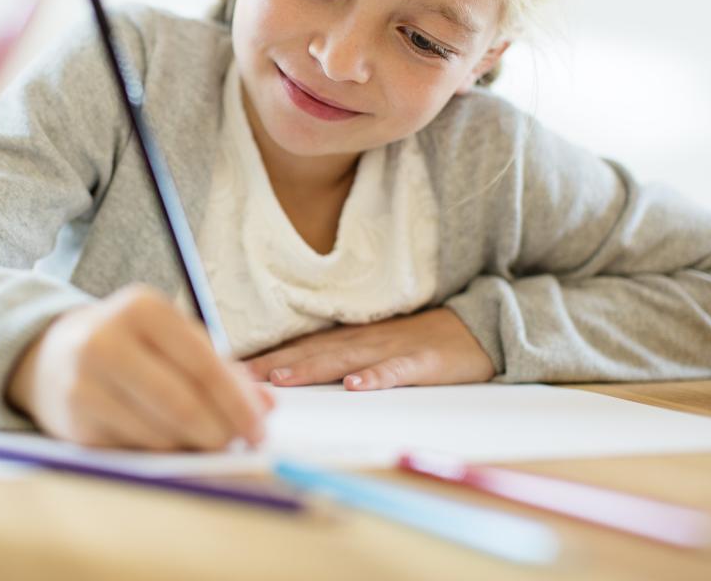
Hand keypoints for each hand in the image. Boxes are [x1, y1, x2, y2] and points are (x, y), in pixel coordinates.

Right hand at [7, 283, 273, 450]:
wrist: (54, 355)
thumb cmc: (132, 345)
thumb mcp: (172, 339)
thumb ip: (222, 368)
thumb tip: (266, 407)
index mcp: (142, 307)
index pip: (203, 363)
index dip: (238, 403)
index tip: (259, 429)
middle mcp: (107, 339)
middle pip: (183, 403)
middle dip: (220, 432)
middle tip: (238, 445)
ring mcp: (85, 382)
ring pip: (160, 433)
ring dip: (193, 447)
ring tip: (206, 442)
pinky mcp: (75, 421)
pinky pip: (135, 450)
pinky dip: (162, 454)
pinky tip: (170, 444)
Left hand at [243, 308, 493, 389]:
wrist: (481, 326)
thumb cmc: (424, 339)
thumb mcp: (377, 342)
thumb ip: (341, 354)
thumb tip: (295, 369)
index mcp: (352, 336)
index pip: (301, 345)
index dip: (266, 355)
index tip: (230, 367)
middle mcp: (364, 338)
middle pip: (312, 350)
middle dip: (273, 363)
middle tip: (238, 376)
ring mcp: (393, 348)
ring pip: (345, 358)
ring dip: (312, 368)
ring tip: (282, 378)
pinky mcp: (423, 361)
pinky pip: (396, 371)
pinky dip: (375, 377)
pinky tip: (356, 385)